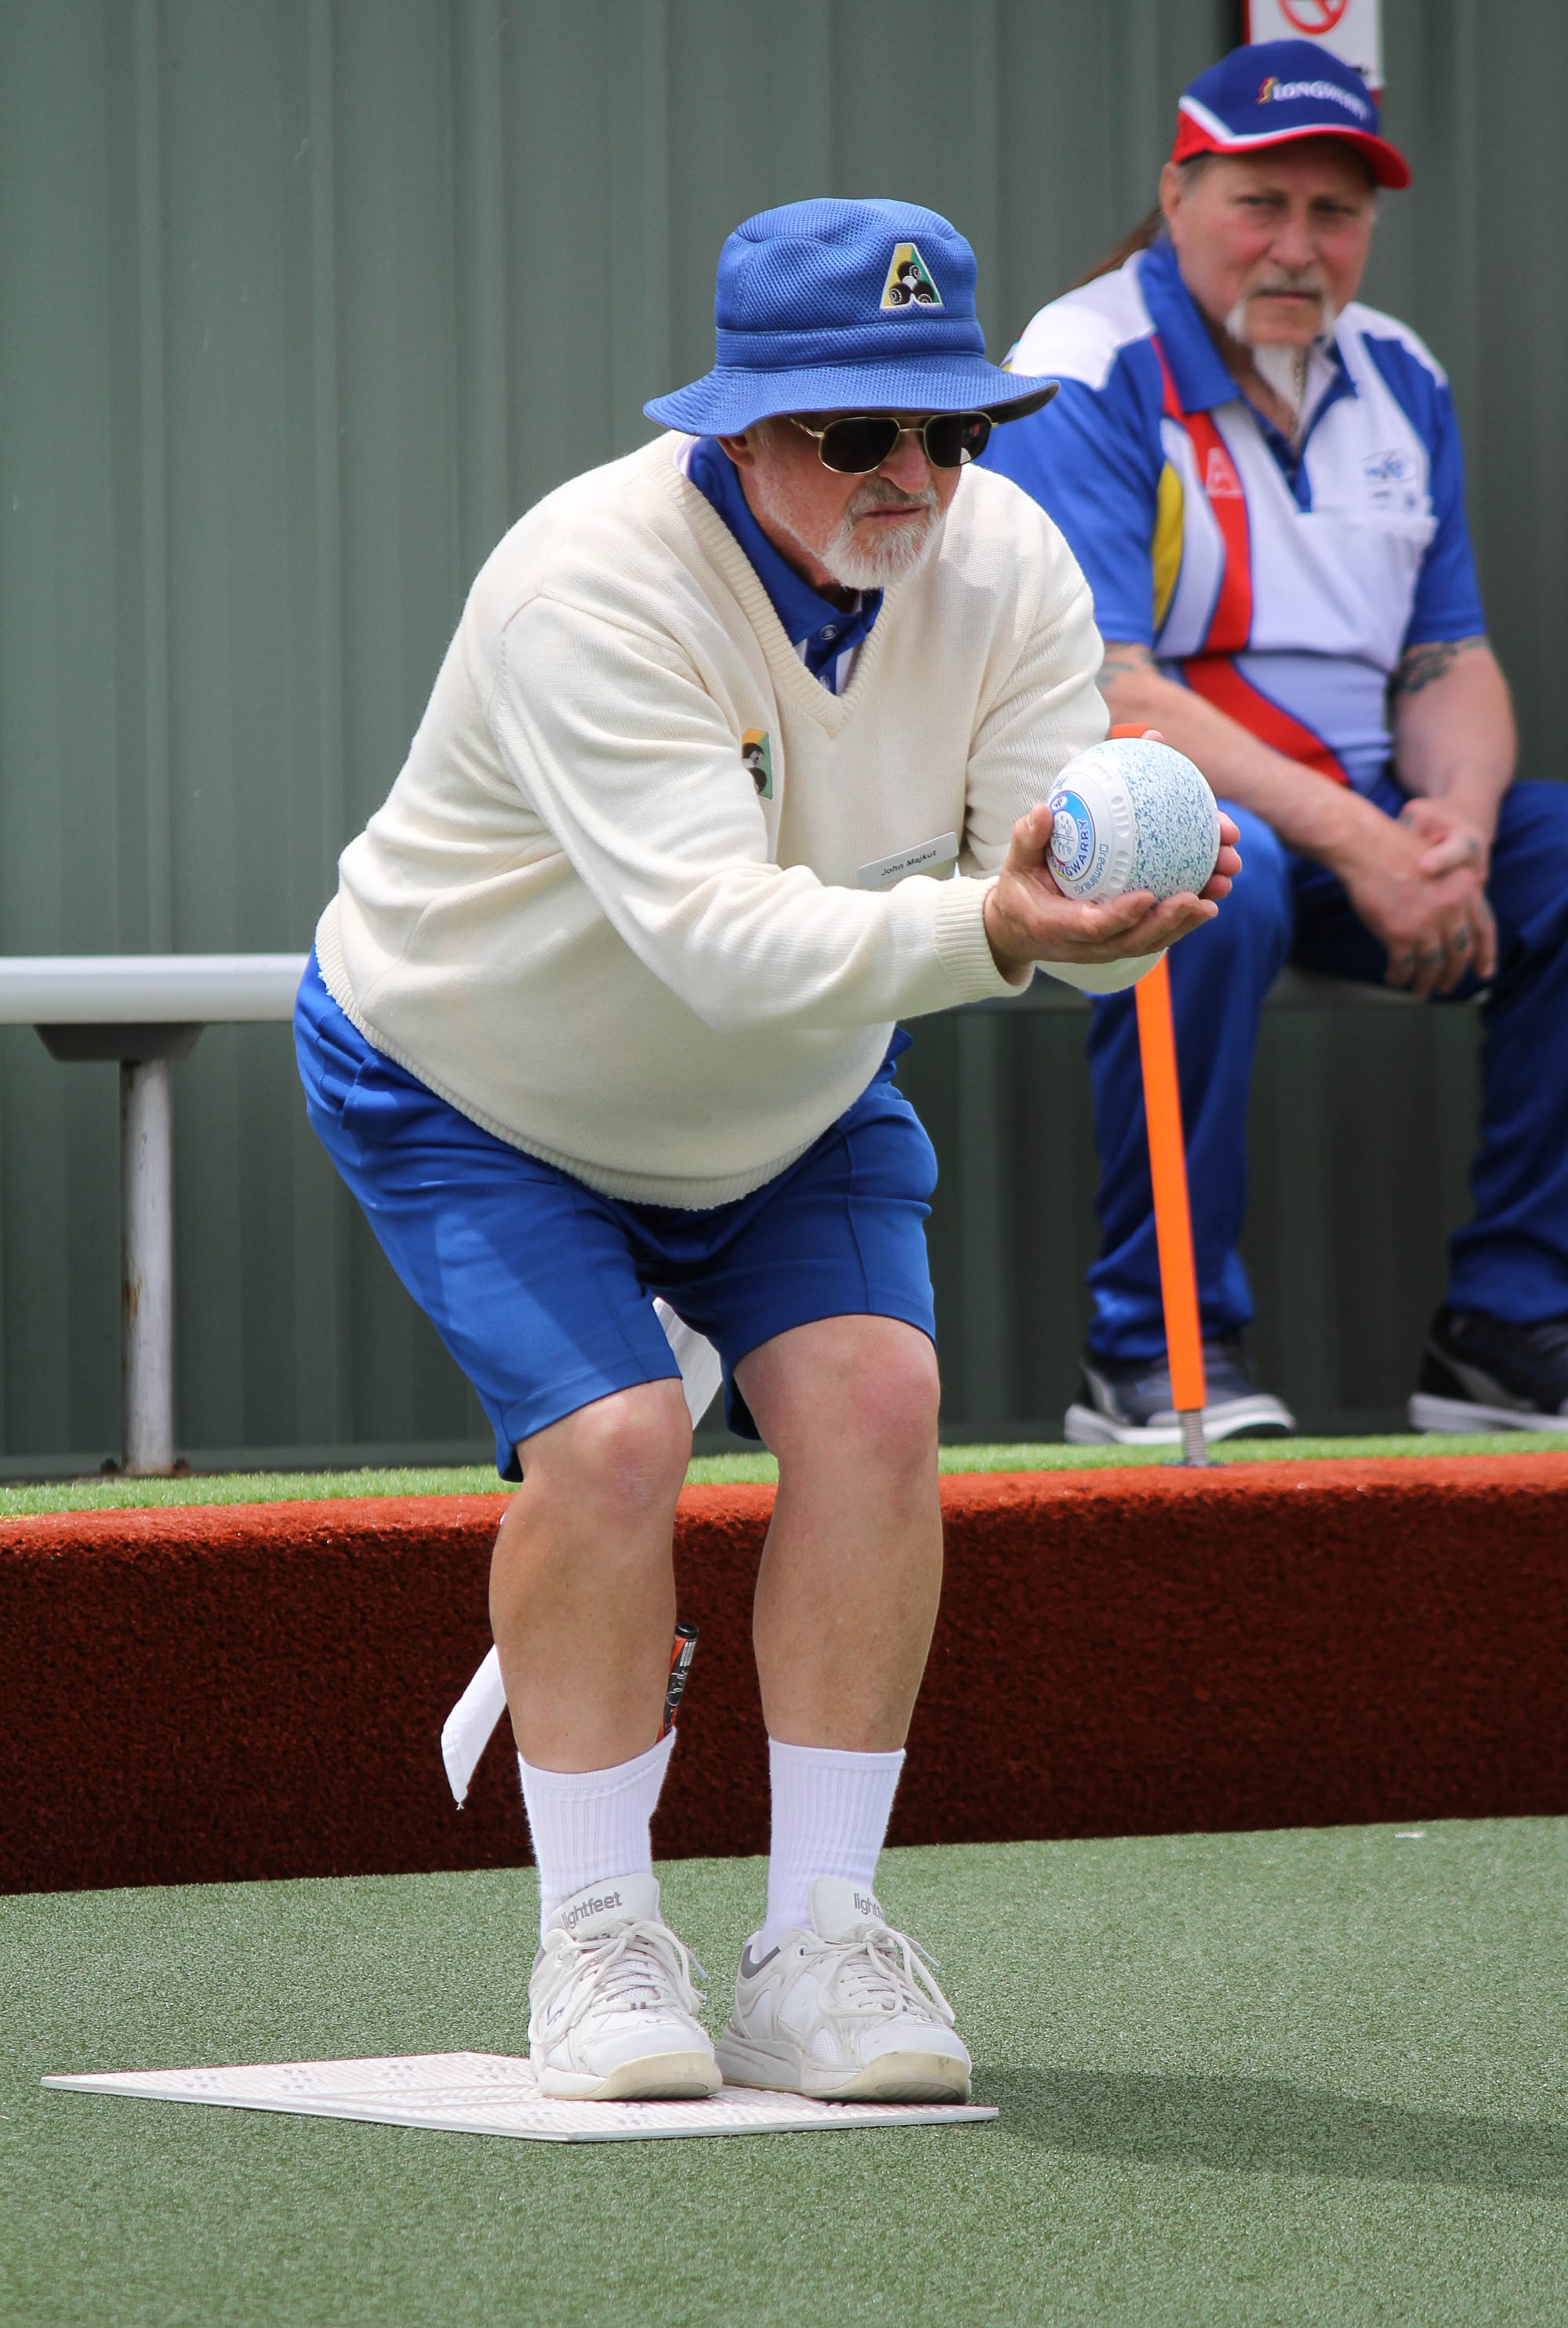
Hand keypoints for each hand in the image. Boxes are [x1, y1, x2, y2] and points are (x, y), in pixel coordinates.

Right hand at [983, 803, 1242, 981]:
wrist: (1020, 929)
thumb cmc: (1019, 890)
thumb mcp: (1015, 864)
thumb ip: (1028, 839)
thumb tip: (1042, 809)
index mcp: (1058, 927)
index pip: (1093, 927)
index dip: (1122, 916)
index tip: (1147, 896)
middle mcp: (1088, 945)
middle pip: (1134, 941)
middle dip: (1169, 921)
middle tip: (1197, 896)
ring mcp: (1108, 947)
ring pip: (1154, 940)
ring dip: (1189, 918)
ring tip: (1220, 888)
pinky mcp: (1124, 941)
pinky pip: (1158, 931)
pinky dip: (1187, 915)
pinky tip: (1214, 889)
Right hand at [1334, 806, 1495, 996]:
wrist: (1364, 845)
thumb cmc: (1392, 851)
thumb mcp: (1438, 866)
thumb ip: (1450, 893)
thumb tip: (1447, 927)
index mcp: (1465, 887)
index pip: (1484, 928)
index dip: (1485, 954)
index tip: (1483, 973)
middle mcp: (1453, 907)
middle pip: (1460, 952)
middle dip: (1452, 975)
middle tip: (1444, 986)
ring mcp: (1427, 922)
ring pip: (1433, 966)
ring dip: (1425, 984)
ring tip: (1418, 992)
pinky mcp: (1400, 933)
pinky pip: (1405, 966)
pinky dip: (1399, 976)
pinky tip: (1394, 977)